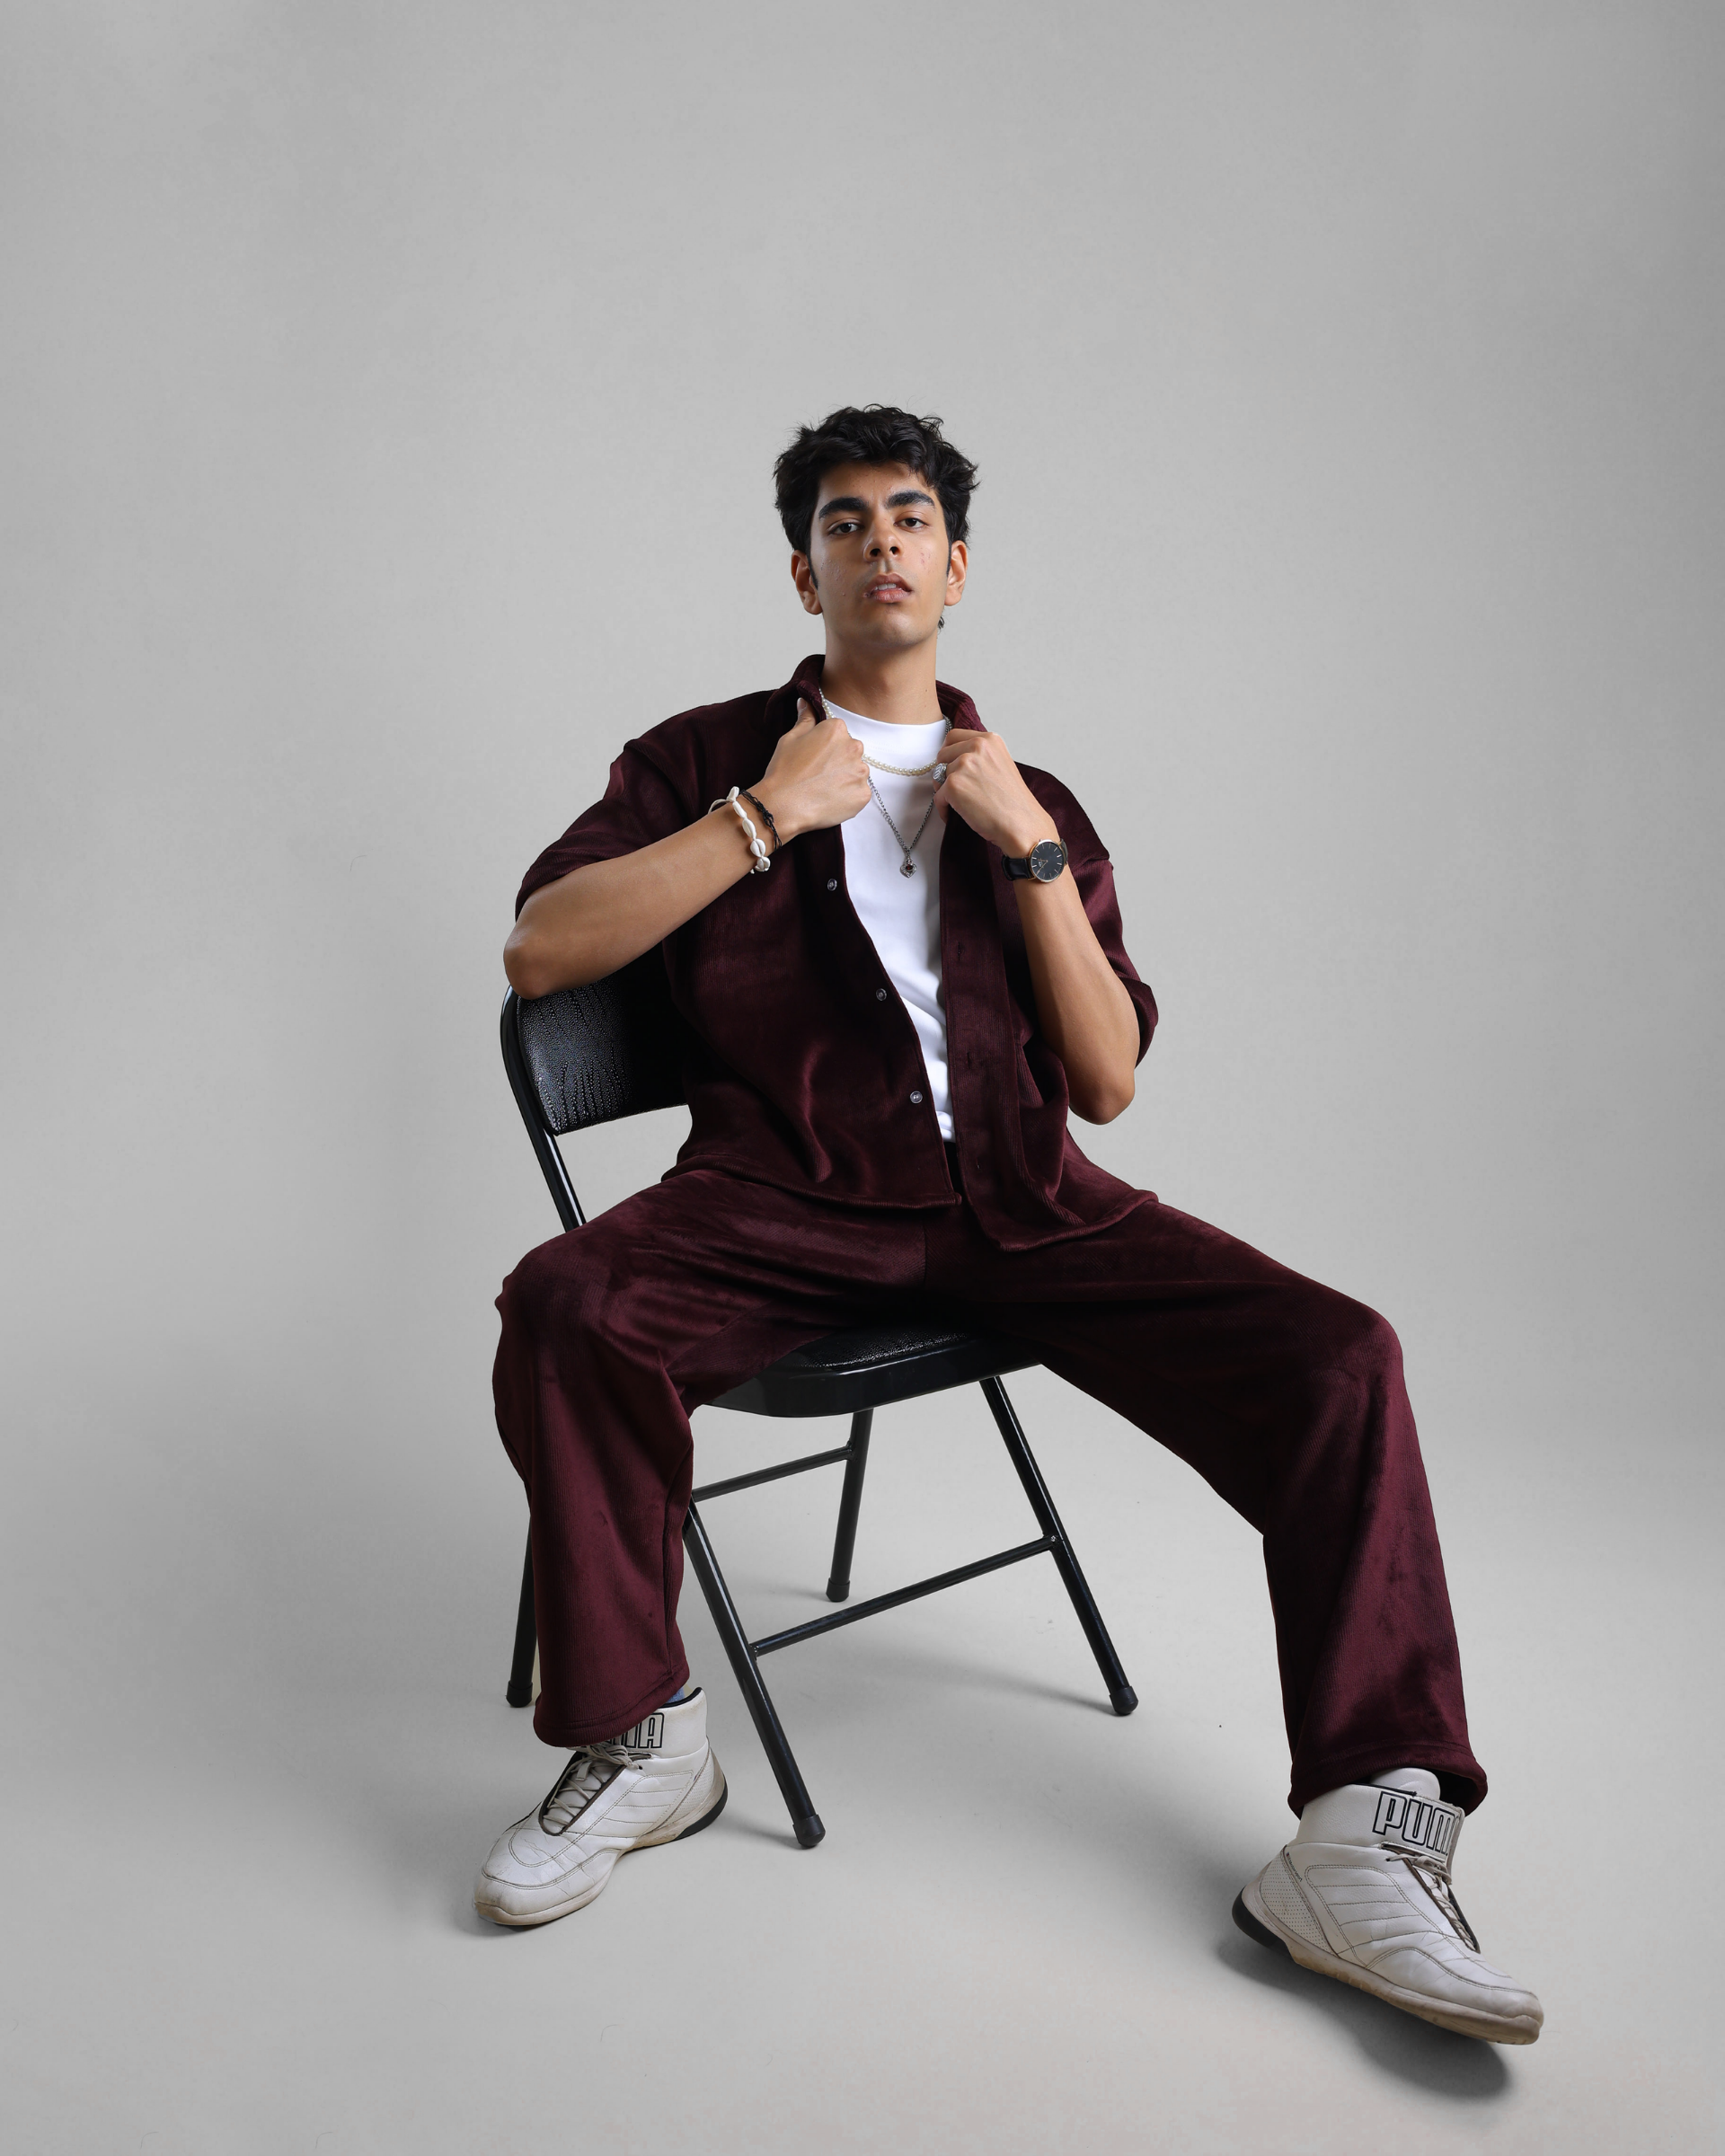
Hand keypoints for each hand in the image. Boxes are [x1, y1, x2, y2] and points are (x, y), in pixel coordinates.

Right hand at [752, 699, 870, 841]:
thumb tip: (806, 702)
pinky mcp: (863, 795)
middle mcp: (854, 747)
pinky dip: (849, 797)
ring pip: (856, 772)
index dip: (825, 746)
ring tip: (823, 788)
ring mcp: (860, 772)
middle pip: (850, 751)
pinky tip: (830, 799)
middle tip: (818, 774)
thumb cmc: (784, 771)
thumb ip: (805, 718)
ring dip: (845, 778)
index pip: (838, 733)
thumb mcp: (790, 738)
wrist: (783, 805)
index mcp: (837, 730)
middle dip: (838, 760)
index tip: (814, 757)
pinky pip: (859, 793)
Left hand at [935, 728, 1058, 854]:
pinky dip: (944, 809)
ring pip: (938, 776)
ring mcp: (964, 764)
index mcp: (989, 739)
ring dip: (944, 791)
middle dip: (944, 772)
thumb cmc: (1013, 801)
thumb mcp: (1001, 764)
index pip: (954, 736)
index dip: (948, 752)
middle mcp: (977, 746)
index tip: (949, 764)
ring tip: (960, 805)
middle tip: (953, 789)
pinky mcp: (954, 784)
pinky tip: (956, 815)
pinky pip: (938, 796)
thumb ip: (980, 757)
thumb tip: (956, 760)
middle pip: (942, 754)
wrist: (1021, 823)